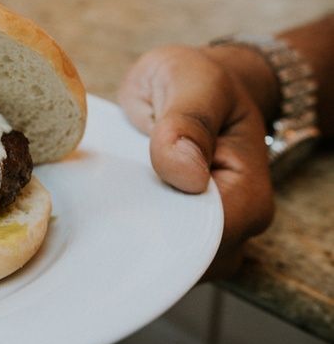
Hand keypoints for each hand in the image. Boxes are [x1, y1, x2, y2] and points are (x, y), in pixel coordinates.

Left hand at [118, 44, 274, 279]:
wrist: (195, 84)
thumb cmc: (199, 82)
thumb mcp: (193, 83)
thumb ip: (188, 122)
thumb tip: (185, 173)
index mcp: (247, 197)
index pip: (207, 242)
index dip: (165, 236)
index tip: (121, 215)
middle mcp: (231, 226)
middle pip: (183, 261)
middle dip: (140, 243)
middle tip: (97, 209)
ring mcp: (202, 232)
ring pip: (161, 259)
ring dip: (126, 239)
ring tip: (95, 206)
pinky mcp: (175, 229)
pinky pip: (147, 246)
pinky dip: (121, 231)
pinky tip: (96, 210)